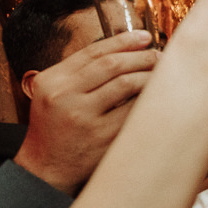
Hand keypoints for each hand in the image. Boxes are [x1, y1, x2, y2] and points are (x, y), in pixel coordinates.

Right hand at [14, 31, 157, 194]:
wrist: (46, 169)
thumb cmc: (57, 129)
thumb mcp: (55, 95)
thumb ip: (80, 74)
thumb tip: (126, 50)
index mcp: (51, 80)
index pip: (93, 52)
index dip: (123, 41)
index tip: (145, 37)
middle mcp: (63, 95)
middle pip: (112, 64)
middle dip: (141, 57)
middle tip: (159, 57)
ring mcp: (82, 116)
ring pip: (126, 83)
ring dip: (149, 75)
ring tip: (162, 74)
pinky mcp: (101, 135)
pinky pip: (133, 109)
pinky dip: (148, 99)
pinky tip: (157, 97)